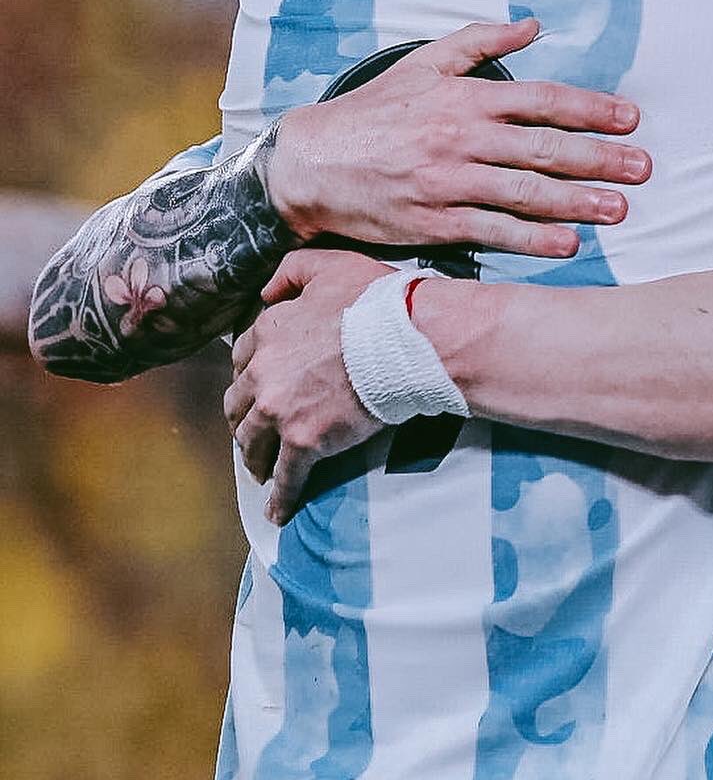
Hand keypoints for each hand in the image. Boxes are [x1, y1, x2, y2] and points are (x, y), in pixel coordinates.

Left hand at [225, 249, 389, 524]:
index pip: (242, 357)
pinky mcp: (303, 442)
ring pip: (251, 443)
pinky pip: (285, 478)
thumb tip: (266, 291)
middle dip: (244, 419)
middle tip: (255, 430)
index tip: (258, 386)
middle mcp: (263, 373)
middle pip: (238, 405)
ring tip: (262, 469)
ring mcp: (280, 410)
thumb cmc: (375, 301)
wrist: (407, 340)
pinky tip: (278, 512)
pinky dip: (280, 498)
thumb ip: (290, 272)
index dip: (251, 373)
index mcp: (267, 332)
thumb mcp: (329, 266)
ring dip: (254, 457)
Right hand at [267, 18, 650, 256]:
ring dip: (577, 201)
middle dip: (599, 158)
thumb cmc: (371, 113)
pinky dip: (532, 238)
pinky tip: (567, 243)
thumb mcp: (422, 63)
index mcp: (464, 97)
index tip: (629, 119)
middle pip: (544, 148)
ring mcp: (449, 182)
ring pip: (525, 191)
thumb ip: (479, 42)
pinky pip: (492, 230)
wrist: (309, 164)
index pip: (542, 100)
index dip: (590, 109)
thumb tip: (532, 25)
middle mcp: (461, 138)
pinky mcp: (434, 222)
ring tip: (618, 208)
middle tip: (641, 168)